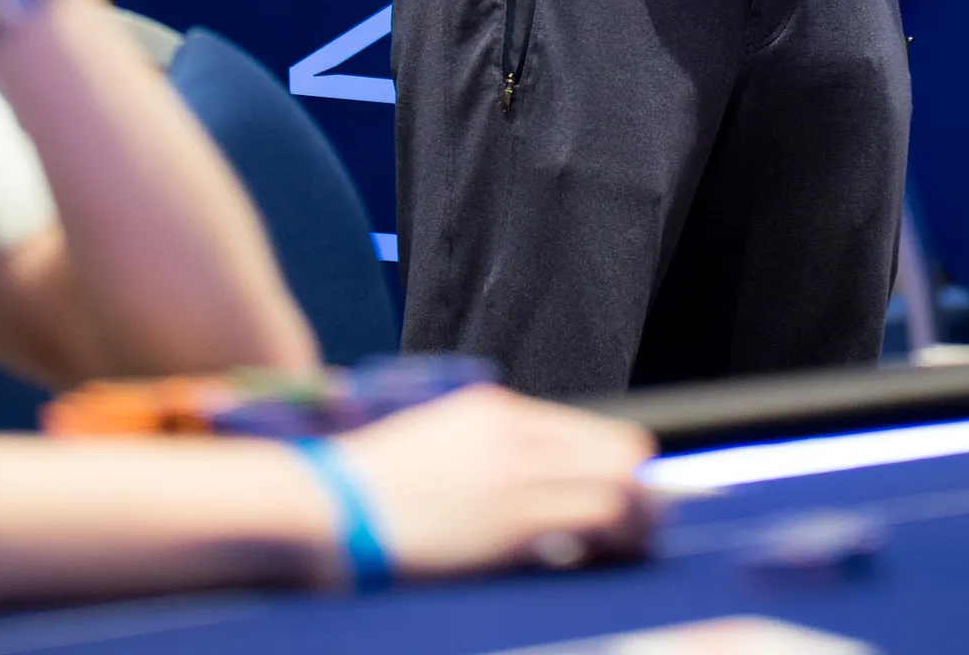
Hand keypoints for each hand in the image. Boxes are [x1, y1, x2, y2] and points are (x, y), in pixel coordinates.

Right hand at [335, 386, 655, 575]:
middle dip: (640, 491)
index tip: (629, 500)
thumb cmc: (371, 491)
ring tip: (628, 545)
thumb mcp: (437, 449)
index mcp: (495, 411)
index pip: (592, 432)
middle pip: (620, 449)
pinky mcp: (511, 516)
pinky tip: (603, 555)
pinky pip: (596, 515)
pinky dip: (614, 536)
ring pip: (620, 481)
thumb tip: (530, 487)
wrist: (328, 504)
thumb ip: (487, 456)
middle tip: (639, 527)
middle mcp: (515, 431)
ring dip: (636, 517)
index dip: (620, 469)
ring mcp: (516, 471)